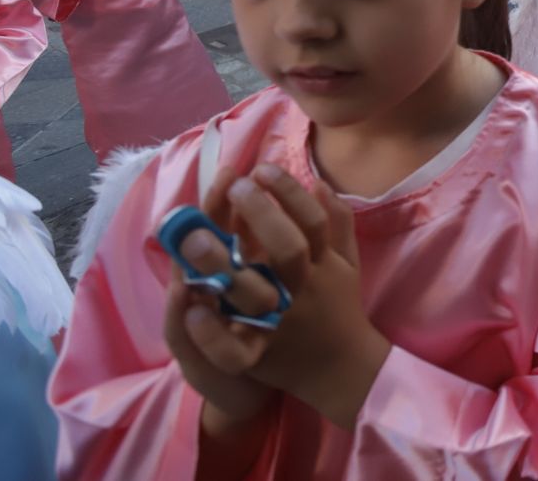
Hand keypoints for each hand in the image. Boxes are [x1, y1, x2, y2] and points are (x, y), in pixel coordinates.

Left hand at [172, 165, 388, 428]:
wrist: (340, 369)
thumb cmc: (338, 306)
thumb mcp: (347, 262)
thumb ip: (337, 223)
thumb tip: (319, 183)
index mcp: (323, 266)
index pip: (312, 222)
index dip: (289, 193)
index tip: (263, 168)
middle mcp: (301, 291)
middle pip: (287, 251)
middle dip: (262, 215)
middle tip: (235, 185)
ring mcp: (278, 323)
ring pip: (251, 295)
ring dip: (222, 265)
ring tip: (194, 234)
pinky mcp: (257, 355)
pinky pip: (233, 349)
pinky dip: (212, 332)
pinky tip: (190, 308)